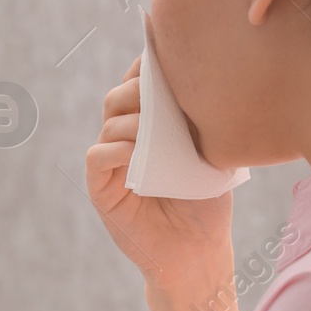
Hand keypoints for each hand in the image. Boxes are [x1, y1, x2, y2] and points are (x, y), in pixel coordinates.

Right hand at [86, 53, 234, 292]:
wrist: (198, 252)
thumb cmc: (207, 203)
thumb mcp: (210, 154)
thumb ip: (201, 120)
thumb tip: (211, 79)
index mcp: (149, 127)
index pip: (138, 86)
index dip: (147, 68)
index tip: (169, 58)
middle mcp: (126, 141)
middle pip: (118, 97)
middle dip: (138, 88)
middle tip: (162, 92)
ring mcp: (112, 165)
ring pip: (109, 124)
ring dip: (132, 119)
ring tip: (156, 126)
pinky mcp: (102, 190)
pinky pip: (98, 157)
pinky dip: (116, 150)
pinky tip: (138, 152)